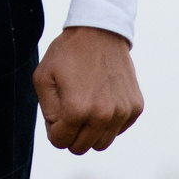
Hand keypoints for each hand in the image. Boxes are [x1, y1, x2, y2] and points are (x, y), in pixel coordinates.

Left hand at [33, 26, 143, 153]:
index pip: (60, 142)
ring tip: (86, 105)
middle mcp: (103, 115)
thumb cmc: (67, 53)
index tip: (56, 110)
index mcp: (77, 110)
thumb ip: (47, 111)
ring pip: (102, 143)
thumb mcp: (43, 78)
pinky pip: (118, 130)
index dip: (54, 128)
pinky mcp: (136, 107)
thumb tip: (60, 133)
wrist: (100, 31)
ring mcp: (123, 112)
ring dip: (90, 131)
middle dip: (71, 133)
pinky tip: (102, 99)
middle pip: (81, 147)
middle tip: (69, 109)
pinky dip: (108, 122)